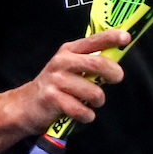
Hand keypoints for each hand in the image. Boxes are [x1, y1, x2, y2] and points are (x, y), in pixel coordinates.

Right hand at [2, 29, 129, 133]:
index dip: (110, 38)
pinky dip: (87, 115)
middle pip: (97, 64)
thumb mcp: (70, 66)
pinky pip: (82, 110)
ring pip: (94, 92)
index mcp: (69, 51)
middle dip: (112, 73)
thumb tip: (117, 60)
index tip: (126, 37)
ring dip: (98, 101)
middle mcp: (62, 62)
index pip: (93, 40)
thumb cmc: (56, 86)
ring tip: (90, 102)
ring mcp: (56, 80)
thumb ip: (90, 61)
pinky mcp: (53, 99)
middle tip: (116, 78)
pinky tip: (82, 114)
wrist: (26, 105)